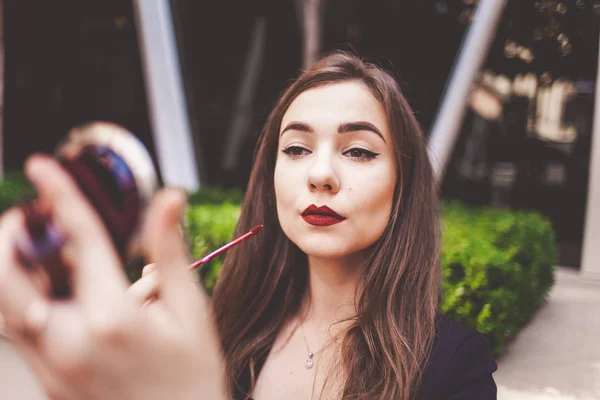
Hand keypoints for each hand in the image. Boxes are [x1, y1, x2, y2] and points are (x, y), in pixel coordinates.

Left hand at [0, 155, 225, 399]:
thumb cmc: (193, 377)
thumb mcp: (190, 311)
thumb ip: (169, 252)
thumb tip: (168, 200)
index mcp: (111, 318)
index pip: (80, 240)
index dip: (60, 195)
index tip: (42, 166)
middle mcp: (69, 342)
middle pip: (8, 278)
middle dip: (11, 235)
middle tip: (30, 213)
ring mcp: (53, 366)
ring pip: (5, 307)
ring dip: (13, 267)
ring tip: (41, 248)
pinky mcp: (48, 381)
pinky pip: (22, 331)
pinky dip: (28, 299)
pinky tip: (59, 290)